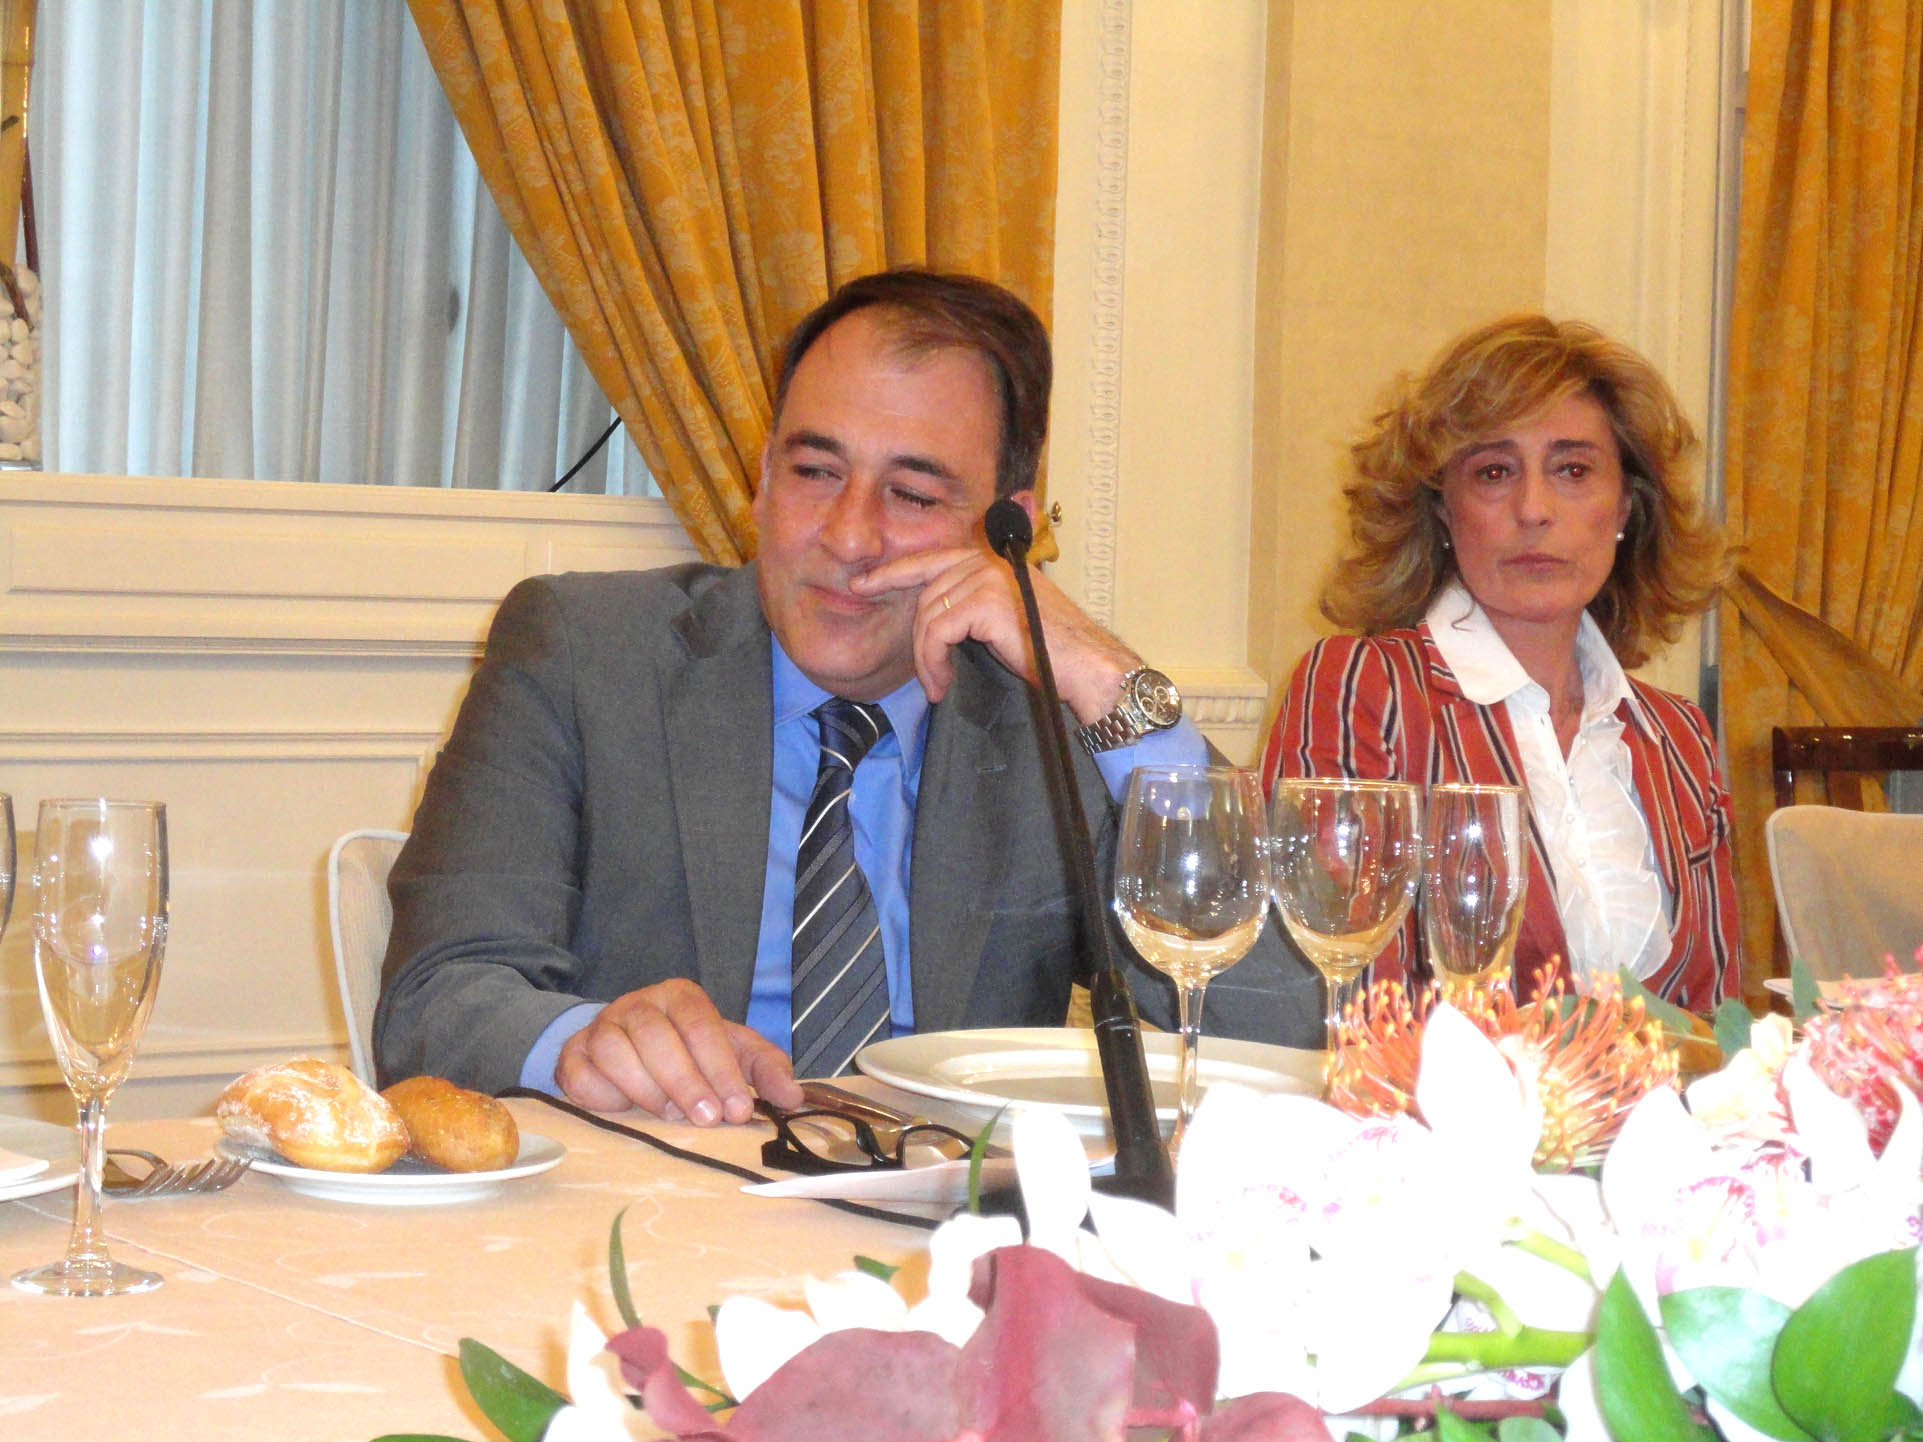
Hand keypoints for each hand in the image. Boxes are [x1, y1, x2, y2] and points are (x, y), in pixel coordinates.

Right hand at [553, 978, 803, 1122]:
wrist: (632, 1048)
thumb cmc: (691, 1052)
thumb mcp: (734, 1053)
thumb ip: (765, 1070)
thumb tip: (793, 1097)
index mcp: (681, 997)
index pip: (701, 1025)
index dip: (721, 1069)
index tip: (737, 1109)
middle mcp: (638, 1004)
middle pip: (658, 1037)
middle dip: (687, 1082)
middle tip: (708, 1119)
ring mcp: (601, 1028)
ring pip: (616, 1052)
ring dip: (647, 1090)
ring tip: (671, 1117)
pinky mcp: (573, 1056)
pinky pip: (581, 1075)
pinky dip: (604, 1097)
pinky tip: (625, 1113)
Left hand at [849, 544, 1139, 723]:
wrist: (1087, 668)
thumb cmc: (1054, 654)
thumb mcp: (1008, 621)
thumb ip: (974, 607)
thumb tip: (934, 616)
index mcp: (995, 561)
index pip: (933, 558)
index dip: (895, 571)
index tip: (863, 586)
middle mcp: (991, 561)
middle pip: (926, 591)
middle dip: (917, 636)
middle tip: (927, 674)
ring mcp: (989, 578)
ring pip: (929, 615)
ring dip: (927, 657)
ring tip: (938, 683)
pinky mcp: (987, 602)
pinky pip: (937, 631)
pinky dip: (933, 661)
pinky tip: (944, 681)